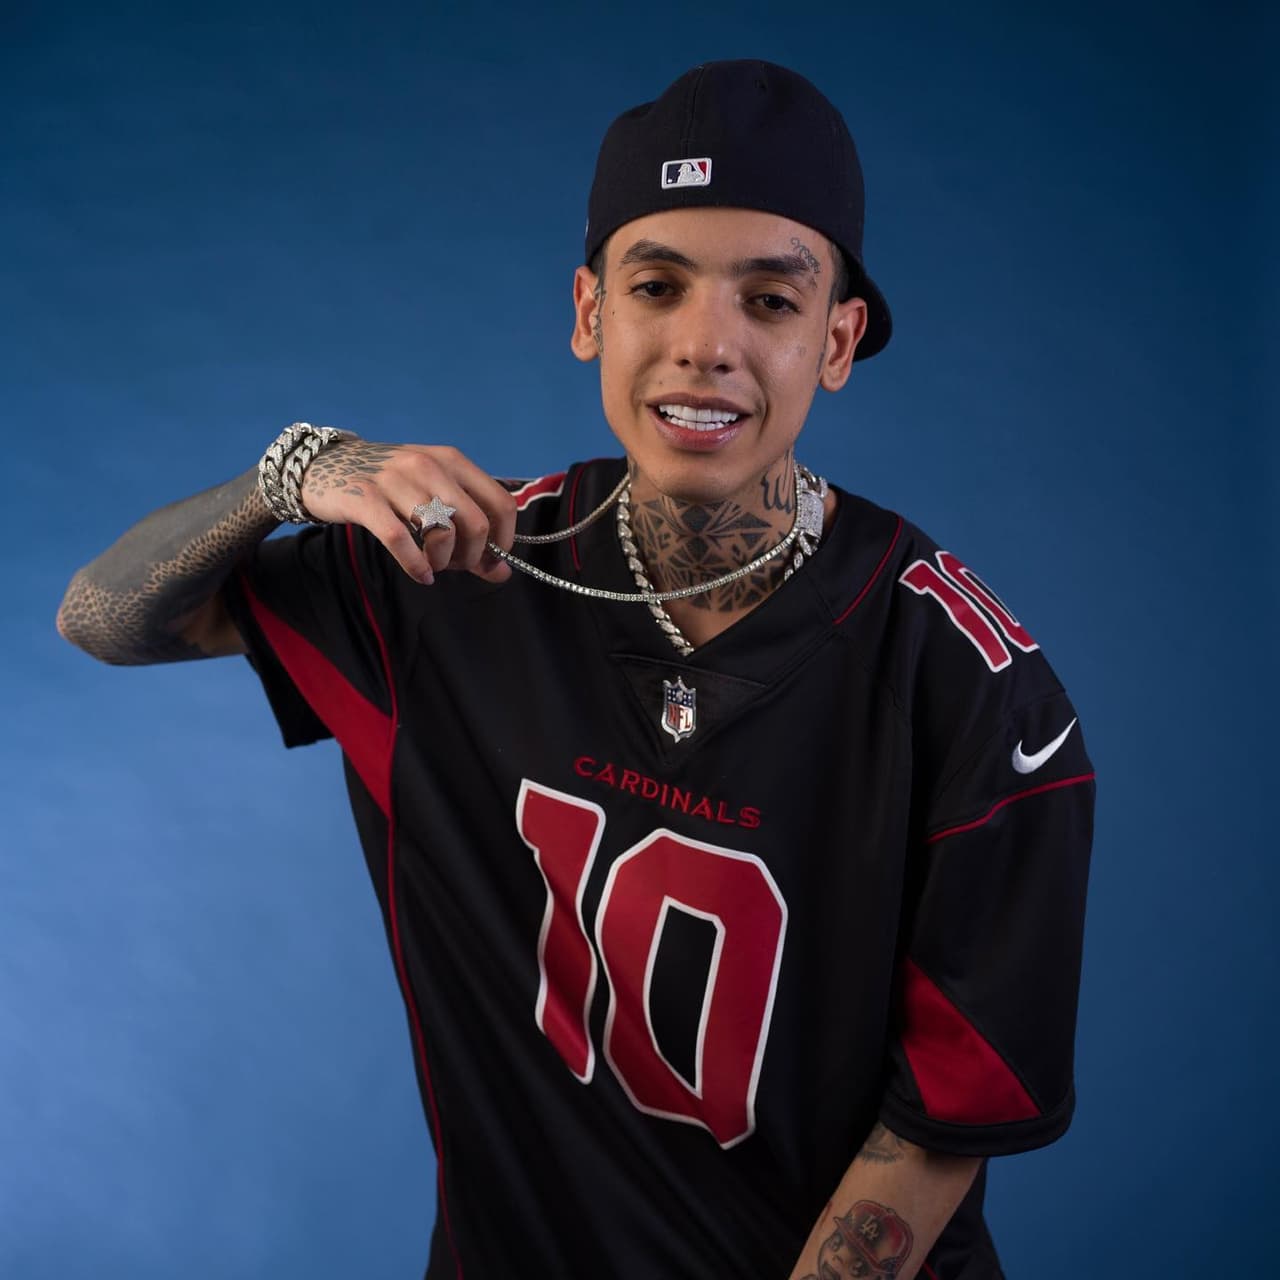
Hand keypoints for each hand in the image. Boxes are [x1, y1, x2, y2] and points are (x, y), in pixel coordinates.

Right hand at [300, 440, 516, 585]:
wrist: (325, 466)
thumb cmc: (389, 487)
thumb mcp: (433, 498)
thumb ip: (469, 533)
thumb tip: (501, 572)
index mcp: (452, 461)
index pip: (501, 503)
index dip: (502, 540)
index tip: (489, 559)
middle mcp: (428, 465)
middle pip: (475, 523)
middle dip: (471, 556)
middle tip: (455, 565)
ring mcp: (396, 479)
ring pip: (441, 531)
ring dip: (442, 562)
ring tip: (433, 566)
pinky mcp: (365, 498)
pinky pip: (400, 539)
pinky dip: (415, 565)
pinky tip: (420, 573)